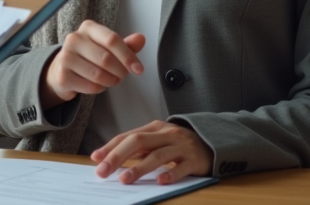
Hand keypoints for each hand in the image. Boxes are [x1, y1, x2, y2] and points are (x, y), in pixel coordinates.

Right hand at [40, 20, 145, 108]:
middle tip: (122, 76)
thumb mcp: (107, 47)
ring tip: (110, 80)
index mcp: (88, 28)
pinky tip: (97, 85)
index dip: (128, 56)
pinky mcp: (62, 75)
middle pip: (106, 59)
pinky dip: (99, 89)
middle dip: (120, 71)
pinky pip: (90, 86)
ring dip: (110, 81)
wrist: (62, 69)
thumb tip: (141, 38)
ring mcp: (66, 57)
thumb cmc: (89, 56)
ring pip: (98, 75)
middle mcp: (74, 39)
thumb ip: (126, 44)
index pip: (112, 40)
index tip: (138, 69)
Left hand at [90, 120, 213, 184]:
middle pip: (138, 142)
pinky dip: (170, 174)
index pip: (128, 136)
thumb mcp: (159, 140)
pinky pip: (182, 167)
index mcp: (155, 128)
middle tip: (103, 171)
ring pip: (157, 155)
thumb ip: (139, 148)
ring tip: (125, 179)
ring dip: (139, 168)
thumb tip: (111, 158)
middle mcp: (167, 134)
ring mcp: (182, 146)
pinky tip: (160, 181)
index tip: (96, 158)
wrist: (214, 143)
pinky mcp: (195, 160)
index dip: (111, 147)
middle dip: (118, 156)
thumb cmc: (179, 144)